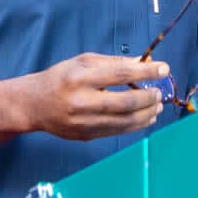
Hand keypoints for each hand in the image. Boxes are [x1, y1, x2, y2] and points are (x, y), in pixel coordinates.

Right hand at [25, 52, 167, 140]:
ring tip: (157, 106)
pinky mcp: (86, 135)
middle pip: (125, 103)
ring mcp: (84, 122)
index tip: (164, 68)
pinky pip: (117, 131)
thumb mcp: (83, 62)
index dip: (146, 72)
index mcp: (81, 78)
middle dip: (149, 98)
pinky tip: (145, 118)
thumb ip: (114, 62)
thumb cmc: (60, 78)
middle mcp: (83, 102)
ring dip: (146, 114)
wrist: (34, 105)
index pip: (121, 74)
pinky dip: (135, 125)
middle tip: (159, 92)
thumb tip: (143, 62)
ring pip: (124, 122)